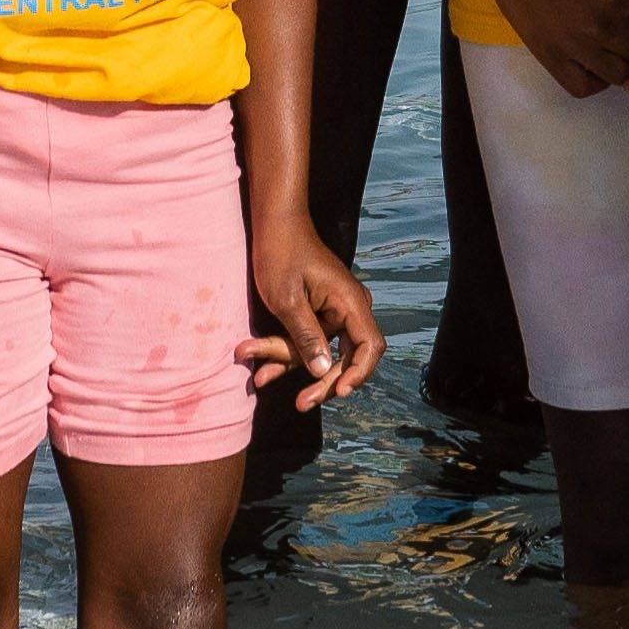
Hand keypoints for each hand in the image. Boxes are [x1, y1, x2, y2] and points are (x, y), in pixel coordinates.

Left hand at [249, 221, 386, 408]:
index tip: (339, 391)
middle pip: (345, 357)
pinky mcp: (315, 314)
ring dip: (288, 364)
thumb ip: (306, 338)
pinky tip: (260, 367)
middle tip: (300, 403)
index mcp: (350, 302)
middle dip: (319, 380)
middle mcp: (347, 309)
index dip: (359, 372)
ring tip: (258, 376)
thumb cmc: (282, 254)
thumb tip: (323, 372)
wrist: (272, 225)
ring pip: (318, 352)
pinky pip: (305, 341)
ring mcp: (332, 312)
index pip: (370, 345)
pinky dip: (283, 352)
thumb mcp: (288, 300)